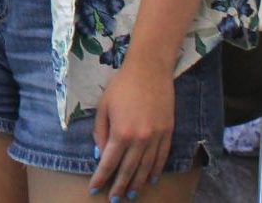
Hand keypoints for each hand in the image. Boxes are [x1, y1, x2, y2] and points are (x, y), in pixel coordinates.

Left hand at [89, 59, 175, 201]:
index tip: (94, 189)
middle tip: (113, 200)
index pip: (109, 163)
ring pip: (146, 169)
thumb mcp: (103, 106)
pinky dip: (154, 171)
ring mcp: (156, 139)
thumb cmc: (121, 86)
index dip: (101, 177)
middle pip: (128, 170)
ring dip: (137, 184)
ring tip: (130, 195)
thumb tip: (101, 153)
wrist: (149, 71)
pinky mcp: (168, 134)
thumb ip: (100, 131)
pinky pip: (161, 159)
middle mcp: (139, 140)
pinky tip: (149, 179)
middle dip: (119, 187)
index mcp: (120, 132)